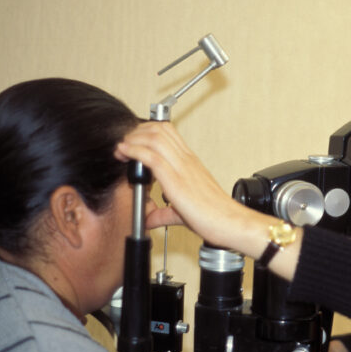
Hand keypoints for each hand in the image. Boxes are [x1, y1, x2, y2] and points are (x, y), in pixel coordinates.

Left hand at [116, 122, 301, 280]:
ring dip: (132, 139)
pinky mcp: (176, 180)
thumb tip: (150, 218)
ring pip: (154, 137)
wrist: (229, 222)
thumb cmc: (214, 215)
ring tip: (121, 148)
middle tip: (124, 144)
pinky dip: (134, 150)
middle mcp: (186, 160)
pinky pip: (152, 156)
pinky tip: (124, 153)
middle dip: (136, 132)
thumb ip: (164, 213)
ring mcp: (182, 168)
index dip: (146, 131)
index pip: (168, 133)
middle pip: (159, 129)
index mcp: (190, 163)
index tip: (133, 141)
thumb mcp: (183, 211)